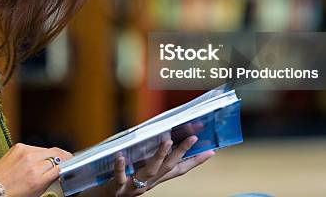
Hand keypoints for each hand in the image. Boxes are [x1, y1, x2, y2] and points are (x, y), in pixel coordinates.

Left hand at [0, 142, 72, 196]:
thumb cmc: (12, 194)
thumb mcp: (36, 192)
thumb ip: (49, 180)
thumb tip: (60, 170)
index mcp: (38, 179)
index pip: (61, 166)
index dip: (68, 164)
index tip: (72, 164)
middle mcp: (32, 164)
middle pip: (57, 154)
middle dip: (64, 156)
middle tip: (69, 158)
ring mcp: (25, 153)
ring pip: (47, 149)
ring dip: (51, 154)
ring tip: (53, 158)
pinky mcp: (19, 146)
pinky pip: (35, 147)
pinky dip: (38, 152)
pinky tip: (38, 157)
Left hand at [99, 135, 214, 195]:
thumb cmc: (115, 184)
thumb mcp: (135, 174)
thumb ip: (147, 161)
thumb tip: (161, 140)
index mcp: (152, 181)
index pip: (177, 170)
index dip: (194, 161)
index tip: (211, 151)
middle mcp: (146, 185)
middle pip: (167, 168)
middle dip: (181, 152)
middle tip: (193, 136)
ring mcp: (131, 188)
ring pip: (148, 172)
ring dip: (159, 156)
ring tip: (166, 140)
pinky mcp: (114, 189)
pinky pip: (118, 177)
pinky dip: (120, 167)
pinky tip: (121, 156)